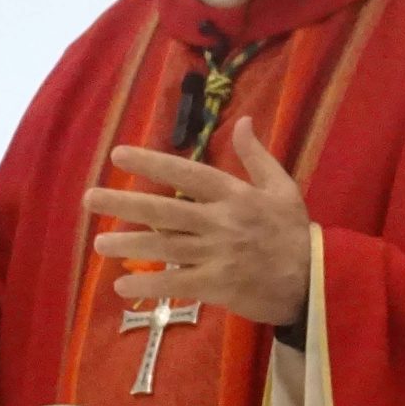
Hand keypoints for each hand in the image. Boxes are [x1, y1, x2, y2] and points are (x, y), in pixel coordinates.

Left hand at [85, 118, 310, 325]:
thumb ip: (256, 156)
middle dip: (125, 202)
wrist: (316, 280)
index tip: (118, 154)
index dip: (151, 162)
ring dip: (129, 244)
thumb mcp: (282, 187)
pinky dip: (149, 284)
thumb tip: (244, 120)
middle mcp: (222, 221)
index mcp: (235, 194)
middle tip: (88, 197)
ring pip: (165, 247)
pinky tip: (121, 285)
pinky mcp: (218, 285)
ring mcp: (218, 254)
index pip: (186, 174)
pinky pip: (177, 283)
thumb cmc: (294, 232)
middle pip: (165, 209)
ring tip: (99, 242)